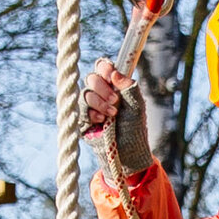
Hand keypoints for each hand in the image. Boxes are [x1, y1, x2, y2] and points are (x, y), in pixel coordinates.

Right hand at [81, 59, 156, 173]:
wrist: (127, 150)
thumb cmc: (134, 127)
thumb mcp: (137, 105)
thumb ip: (128, 86)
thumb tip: (114, 72)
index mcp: (113, 86)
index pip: (103, 68)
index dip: (104, 68)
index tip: (111, 76)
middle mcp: (100, 93)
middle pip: (91, 78)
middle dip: (103, 88)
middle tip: (115, 100)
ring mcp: (91, 106)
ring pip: (85, 93)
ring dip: (99, 102)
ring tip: (112, 114)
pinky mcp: (83, 119)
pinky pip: (80, 109)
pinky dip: (92, 113)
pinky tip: (102, 121)